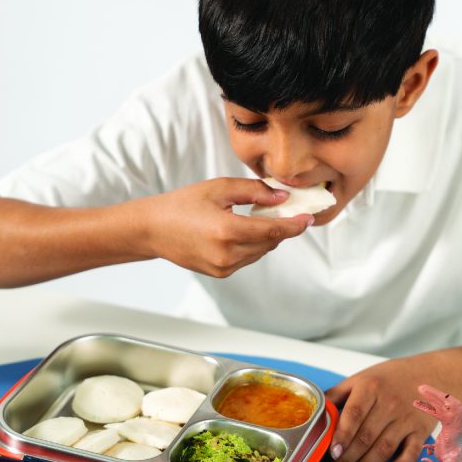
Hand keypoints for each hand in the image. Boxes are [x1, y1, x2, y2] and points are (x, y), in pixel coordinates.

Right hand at [136, 177, 312, 276]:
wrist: (153, 229)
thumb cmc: (182, 205)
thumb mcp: (219, 189)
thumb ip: (254, 191)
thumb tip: (282, 196)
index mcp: (227, 231)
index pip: (273, 231)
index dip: (294, 225)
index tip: (308, 218)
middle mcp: (227, 254)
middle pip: (270, 243)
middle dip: (281, 227)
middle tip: (284, 209)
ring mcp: (224, 267)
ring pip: (260, 252)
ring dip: (266, 237)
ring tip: (257, 217)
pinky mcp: (220, 273)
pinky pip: (247, 259)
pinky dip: (251, 245)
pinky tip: (240, 231)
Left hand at [322, 358, 436, 461]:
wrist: (429, 374)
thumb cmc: (388, 378)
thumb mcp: (360, 379)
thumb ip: (337, 396)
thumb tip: (313, 416)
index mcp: (370, 388)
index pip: (354, 414)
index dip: (343, 434)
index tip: (332, 453)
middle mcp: (389, 404)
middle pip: (366, 437)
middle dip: (346, 461)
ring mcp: (406, 419)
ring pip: (383, 449)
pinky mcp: (421, 432)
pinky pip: (410, 454)